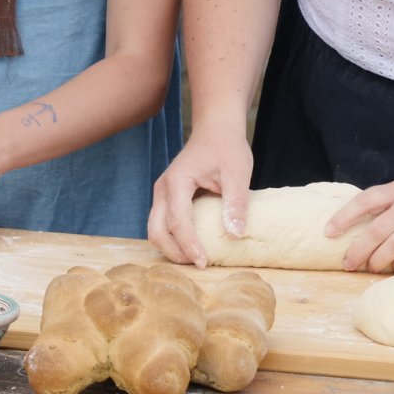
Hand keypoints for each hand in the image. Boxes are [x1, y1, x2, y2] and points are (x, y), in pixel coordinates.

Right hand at [146, 129, 253, 268]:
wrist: (216, 129)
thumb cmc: (227, 148)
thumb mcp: (238, 173)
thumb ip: (236, 203)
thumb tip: (235, 235)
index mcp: (177, 182)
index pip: (178, 222)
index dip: (189, 246)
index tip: (204, 263)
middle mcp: (163, 188)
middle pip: (156, 231)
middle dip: (174, 252)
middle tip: (198, 265)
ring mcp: (162, 193)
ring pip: (155, 229)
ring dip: (171, 248)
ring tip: (195, 258)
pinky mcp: (166, 197)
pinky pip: (162, 223)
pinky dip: (172, 238)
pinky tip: (192, 245)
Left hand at [324, 168, 393, 273]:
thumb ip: (392, 204)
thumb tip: (363, 226)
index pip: (364, 201)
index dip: (343, 217)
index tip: (328, 232)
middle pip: (375, 230)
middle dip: (358, 250)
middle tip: (348, 263)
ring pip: (393, 247)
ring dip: (378, 261)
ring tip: (372, 268)